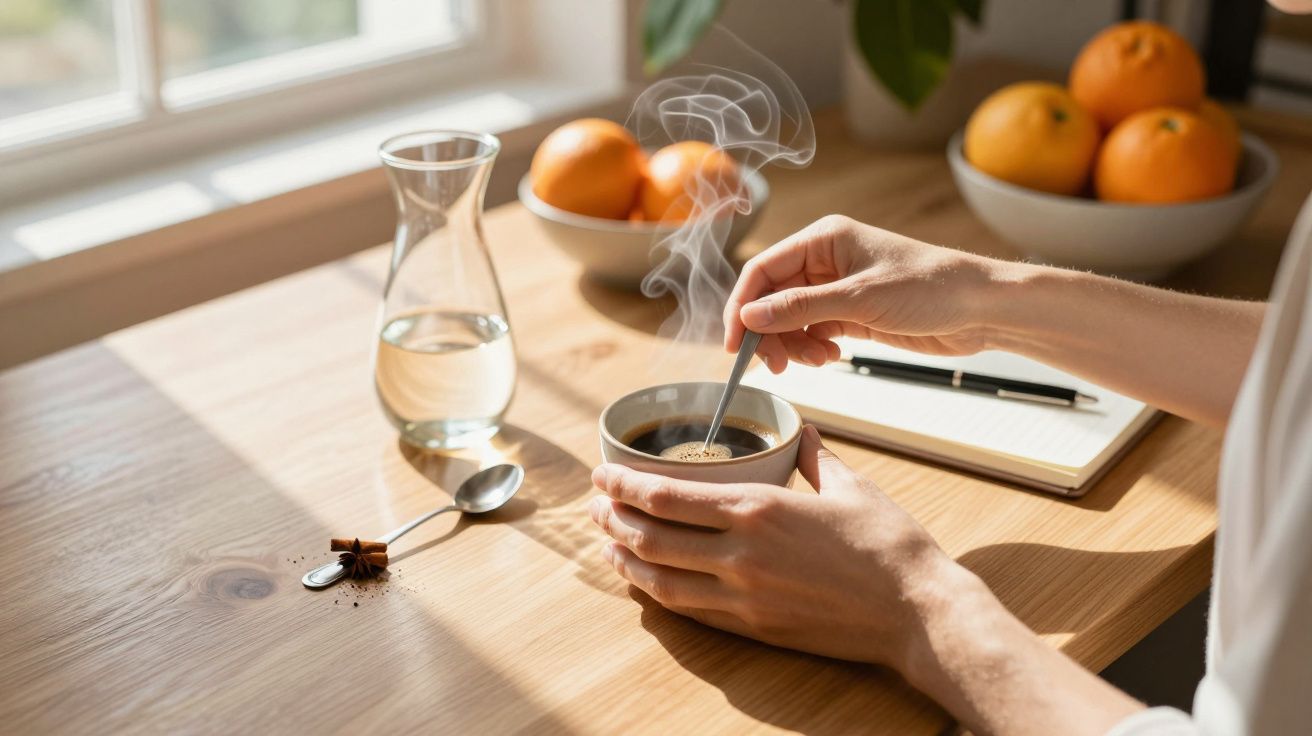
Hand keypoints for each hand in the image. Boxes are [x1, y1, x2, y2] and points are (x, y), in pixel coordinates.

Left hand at [587, 426, 954, 667]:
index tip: (602, 475)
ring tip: (610, 543)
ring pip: (660, 580)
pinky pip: (689, 611)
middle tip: (596, 506)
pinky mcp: (753, 628)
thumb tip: (801, 429)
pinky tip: (647, 581)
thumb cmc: (889, 546)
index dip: (622, 486)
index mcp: (758, 509)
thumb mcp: (849, 485)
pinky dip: (657, 593)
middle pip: (649, 538)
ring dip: (625, 559)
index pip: (665, 496)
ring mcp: (743, 597)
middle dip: (611, 520)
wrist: (917, 613)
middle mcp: (740, 554)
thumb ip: (813, 456)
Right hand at [724, 215, 1007, 372]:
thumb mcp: (860, 299)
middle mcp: (825, 260)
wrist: (980, 308)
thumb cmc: (930, 287)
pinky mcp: (851, 313)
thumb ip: (801, 308)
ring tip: (816, 361)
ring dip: (792, 344)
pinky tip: (830, 357)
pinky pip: (812, 331)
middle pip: (772, 297)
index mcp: (823, 238)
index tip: (734, 343)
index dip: (742, 306)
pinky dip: (812, 348)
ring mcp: (837, 288)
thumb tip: (750, 316)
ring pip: (790, 318)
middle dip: (768, 331)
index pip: (763, 270)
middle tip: (773, 364)